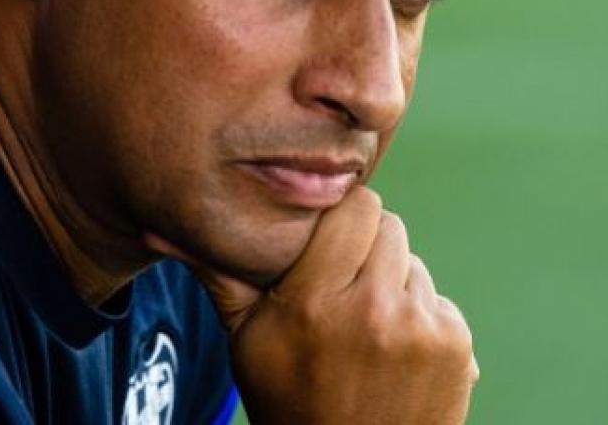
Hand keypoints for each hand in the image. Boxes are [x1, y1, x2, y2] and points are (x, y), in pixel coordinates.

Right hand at [149, 187, 477, 423]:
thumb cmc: (288, 400)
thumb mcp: (245, 341)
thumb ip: (217, 275)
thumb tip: (153, 227)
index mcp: (312, 301)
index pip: (353, 207)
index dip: (340, 218)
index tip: (325, 242)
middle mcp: (370, 308)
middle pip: (387, 224)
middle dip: (366, 246)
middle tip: (343, 286)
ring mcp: (418, 327)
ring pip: (411, 261)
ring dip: (392, 281)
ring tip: (363, 328)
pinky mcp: (454, 344)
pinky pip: (437, 298)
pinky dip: (420, 316)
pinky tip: (393, 353)